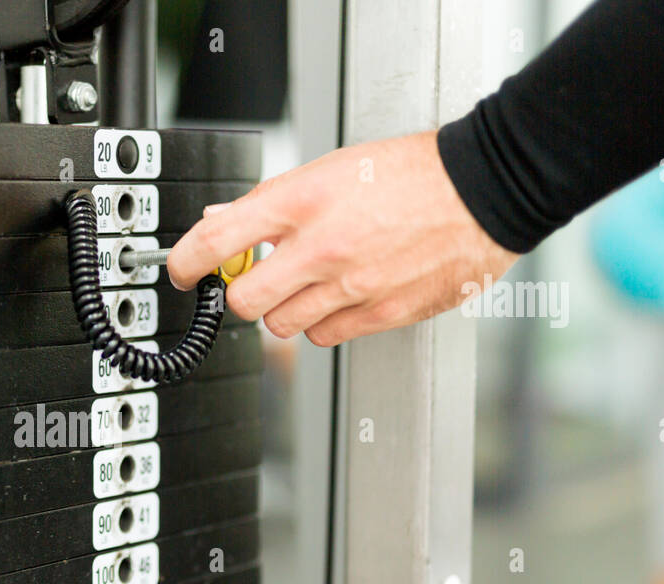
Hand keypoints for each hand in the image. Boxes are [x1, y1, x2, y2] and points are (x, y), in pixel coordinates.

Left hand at [165, 130, 519, 345]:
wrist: (483, 190)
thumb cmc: (411, 173)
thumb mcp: (331, 168)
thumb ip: (272, 201)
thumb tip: (221, 222)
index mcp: (303, 200)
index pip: (217, 240)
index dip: (185, 262)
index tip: (180, 270)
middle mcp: (322, 246)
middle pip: (243, 300)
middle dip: (240, 293)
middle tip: (253, 280)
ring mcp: (352, 284)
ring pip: (281, 324)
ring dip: (283, 309)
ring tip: (307, 283)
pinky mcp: (380, 313)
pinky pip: (323, 336)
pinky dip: (322, 323)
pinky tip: (339, 297)